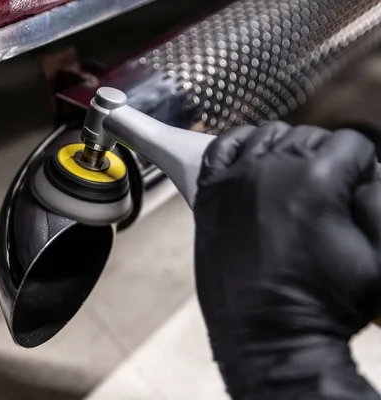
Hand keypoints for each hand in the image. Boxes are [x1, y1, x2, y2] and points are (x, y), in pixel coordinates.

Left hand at [194, 122, 380, 398]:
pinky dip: (238, 146)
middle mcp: (272, 169)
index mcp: (318, 178)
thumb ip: (380, 204)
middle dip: (325, 156)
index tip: (355, 184)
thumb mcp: (379, 259)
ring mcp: (235, 178)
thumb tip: (370, 176)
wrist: (266, 335)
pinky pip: (221, 148)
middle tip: (325, 189)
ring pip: (266, 135)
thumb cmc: (323, 304)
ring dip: (284, 150)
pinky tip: (251, 163)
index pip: (350, 142)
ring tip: (291, 179)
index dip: (360, 164)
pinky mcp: (210, 193)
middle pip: (308, 136)